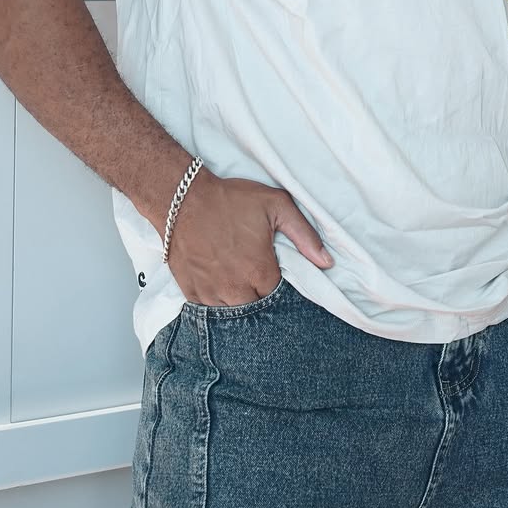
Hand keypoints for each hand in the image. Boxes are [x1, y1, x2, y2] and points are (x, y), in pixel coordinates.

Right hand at [168, 172, 332, 305]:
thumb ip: (305, 235)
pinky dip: (214, 298)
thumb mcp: (276, 205)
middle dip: (256, 291)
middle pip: (255, 306)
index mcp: (260, 271)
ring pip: (230, 311)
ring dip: (235, 297)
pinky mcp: (191, 290)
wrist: (182, 197)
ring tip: (233, 274)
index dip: (274, 281)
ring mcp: (211, 292)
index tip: (269, 267)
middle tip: (251, 269)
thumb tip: (326, 262)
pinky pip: (207, 308)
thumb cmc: (229, 199)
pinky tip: (216, 279)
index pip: (277, 295)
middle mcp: (235, 289)